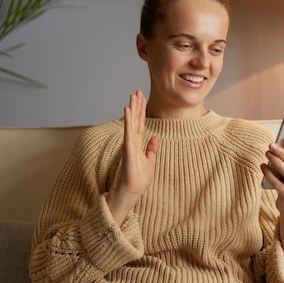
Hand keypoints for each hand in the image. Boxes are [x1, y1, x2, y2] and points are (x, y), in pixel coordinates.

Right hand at [107, 90, 158, 223]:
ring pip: (131, 123)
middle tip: (137, 91)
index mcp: (138, 143)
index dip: (141, 110)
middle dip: (136, 105)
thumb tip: (155, 138)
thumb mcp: (150, 161)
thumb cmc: (139, 179)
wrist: (133, 191)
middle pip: (135, 120)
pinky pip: (128, 132)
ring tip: (132, 95)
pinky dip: (128, 120)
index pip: (140, 123)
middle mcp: (132, 141)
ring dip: (132, 109)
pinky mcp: (128, 149)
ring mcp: (129, 144)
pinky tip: (127, 110)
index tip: (142, 98)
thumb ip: (151, 149)